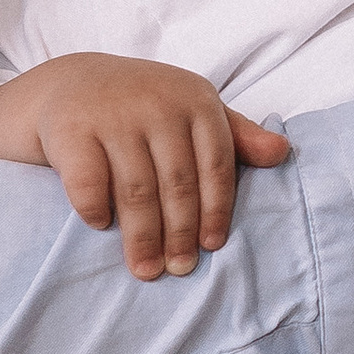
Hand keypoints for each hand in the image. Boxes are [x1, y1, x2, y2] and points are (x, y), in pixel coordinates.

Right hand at [0, 54, 291, 278]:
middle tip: (180, 270)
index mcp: (196, 100)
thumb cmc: (146, 106)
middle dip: (180, 233)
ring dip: (142, 237)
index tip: (212, 247)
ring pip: (135, 190)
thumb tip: (283, 153)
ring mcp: (112, 115)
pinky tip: (102, 228)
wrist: (73, 82)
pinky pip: (88, 184)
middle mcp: (157, 103)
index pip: (215, 165)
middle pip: (176, 184)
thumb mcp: (194, 110)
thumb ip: (238, 136)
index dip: (216, 210)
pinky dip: (96, 210)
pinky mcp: (71, 129)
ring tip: (146, 269)